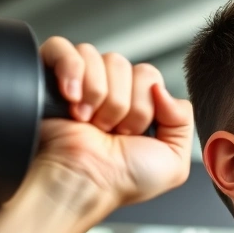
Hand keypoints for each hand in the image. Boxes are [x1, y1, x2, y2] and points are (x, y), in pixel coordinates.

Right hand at [23, 38, 193, 213]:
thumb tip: (161, 89)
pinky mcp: (49, 76)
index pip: (149, 75)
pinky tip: (71, 98)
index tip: (131, 134)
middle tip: (109, 131)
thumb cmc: (120, 180)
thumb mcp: (173, 160)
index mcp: (136, 105)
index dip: (144, 105)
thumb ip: (184, 119)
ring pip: (97, 57)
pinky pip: (62, 48)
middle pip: (124, 64)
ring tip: (88, 123)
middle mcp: (108, 92)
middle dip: (121, 104)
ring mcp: (79, 83)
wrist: (81, 183)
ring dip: (96, 95)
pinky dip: (70, 71)